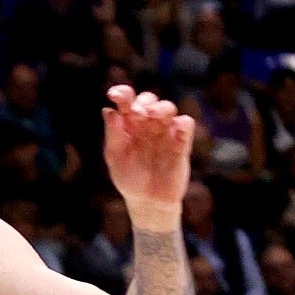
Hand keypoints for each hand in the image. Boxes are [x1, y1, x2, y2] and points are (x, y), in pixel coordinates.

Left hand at [103, 85, 193, 223]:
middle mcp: (147, 124)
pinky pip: (186, 123)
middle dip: (144, 101)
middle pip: (149, 100)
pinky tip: (175, 127)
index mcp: (129, 124)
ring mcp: (165, 132)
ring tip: (153, 116)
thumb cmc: (129, 178)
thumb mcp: (115, 157)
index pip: (127, 101)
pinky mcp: (182, 142)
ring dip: (161, 107)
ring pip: (168, 107)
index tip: (115, 95)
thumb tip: (108, 110)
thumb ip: (113, 134)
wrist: (148, 201)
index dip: (122, 93)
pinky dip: (181, 121)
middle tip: (138, 113)